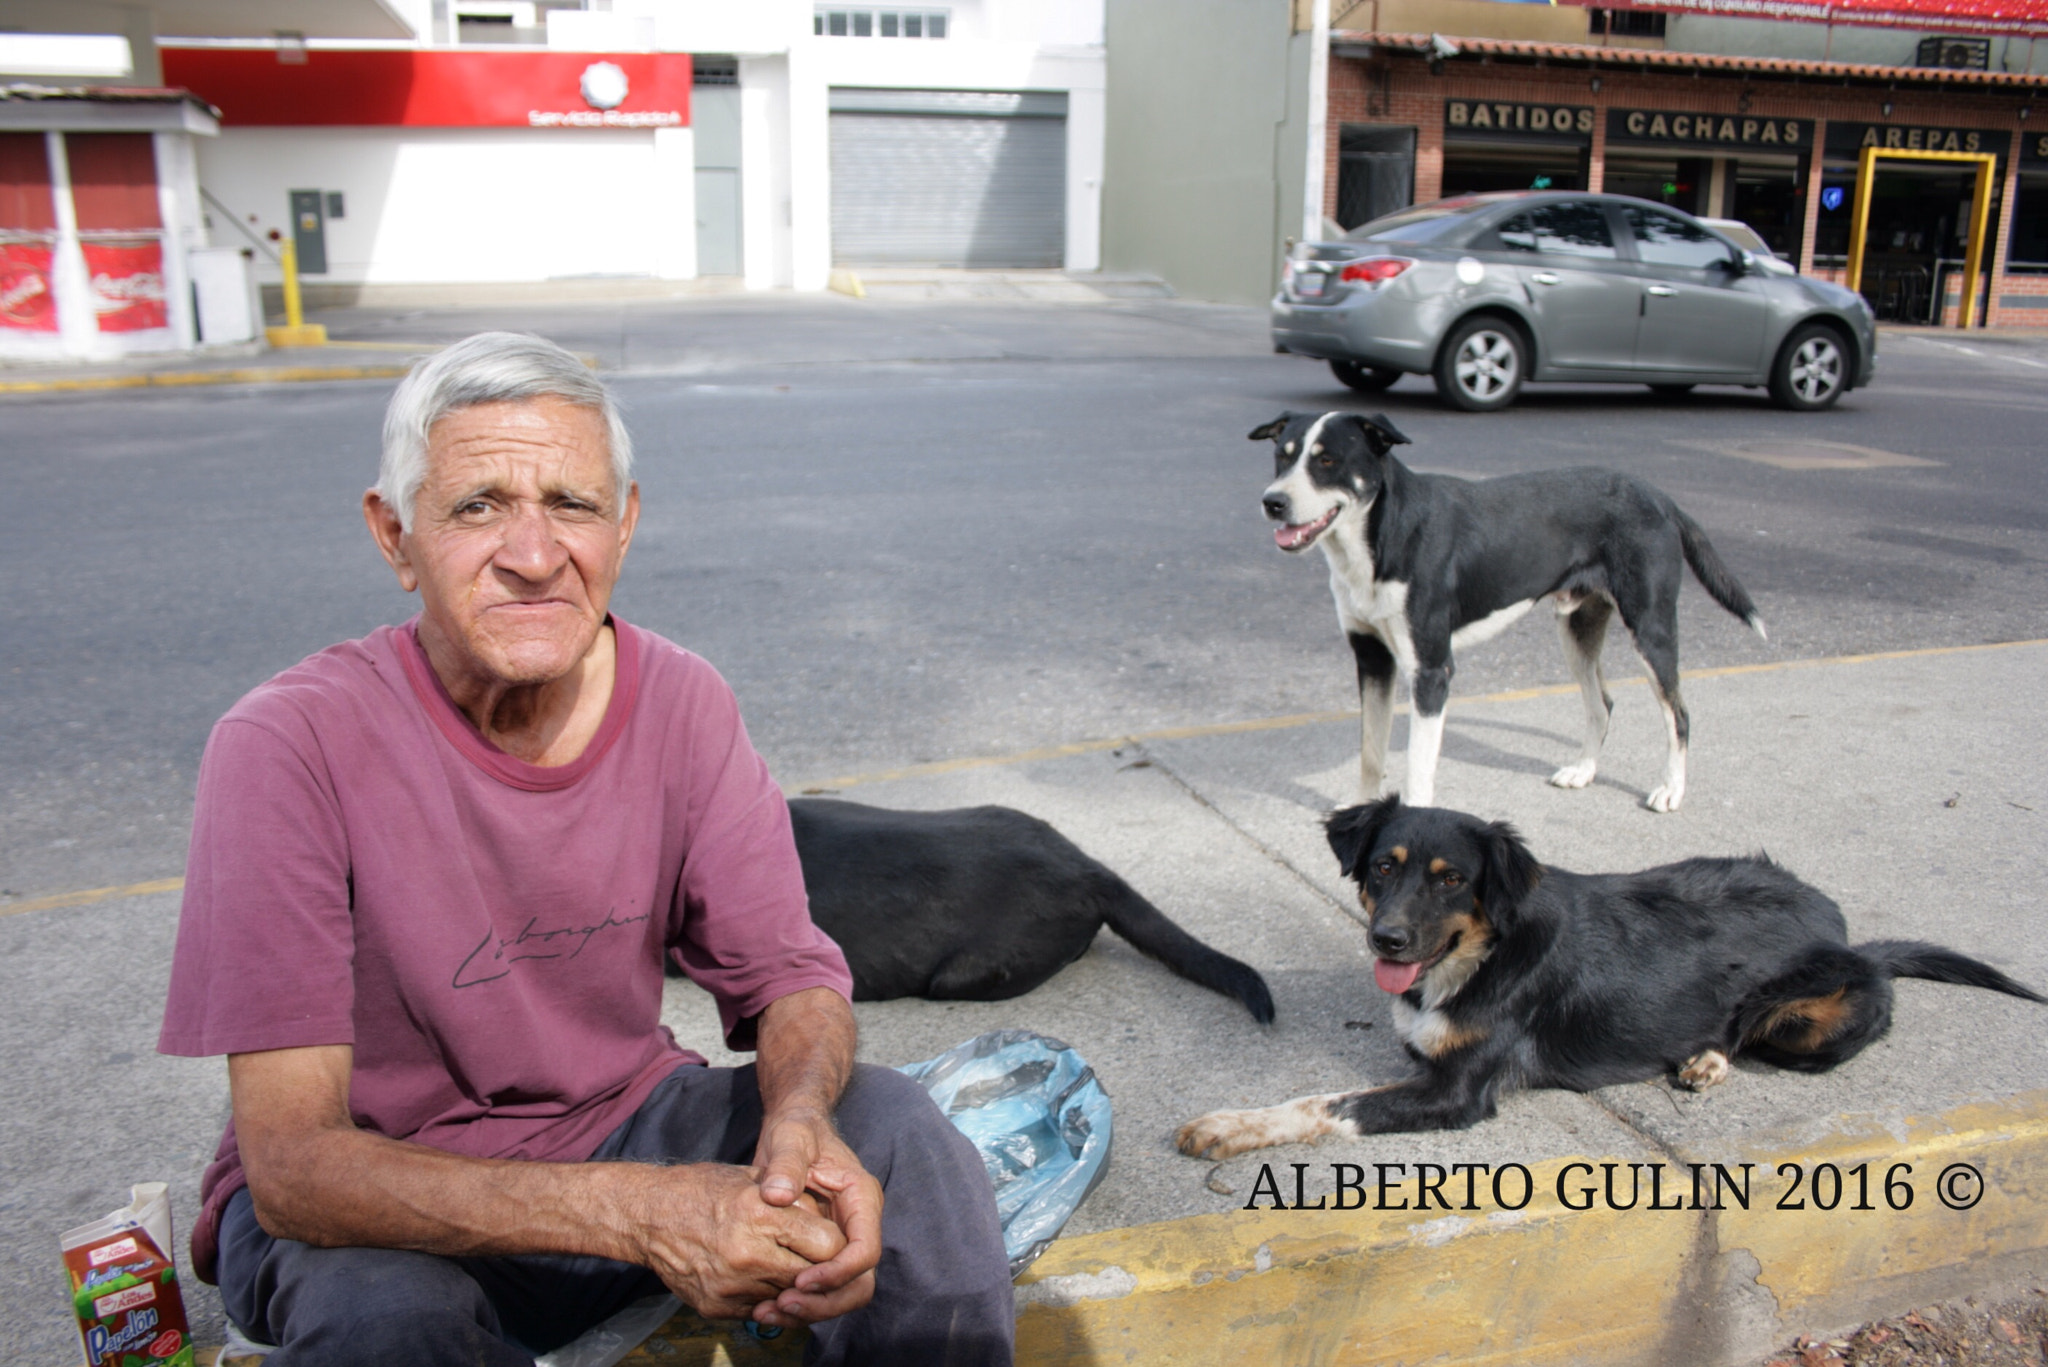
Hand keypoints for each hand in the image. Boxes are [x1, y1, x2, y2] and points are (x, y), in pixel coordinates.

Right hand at [622, 1162, 847, 1320]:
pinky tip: (760, 1277)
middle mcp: (748, 1254)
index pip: (827, 1244)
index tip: (829, 1238)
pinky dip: (767, 1297)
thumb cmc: (702, 1189)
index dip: (836, 1243)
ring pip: (789, 1297)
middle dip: (820, 1269)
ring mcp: (731, 1285)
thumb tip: (830, 1219)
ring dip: (794, 1285)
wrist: (647, 1217)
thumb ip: (793, 1199)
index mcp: (760, 1214)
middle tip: (816, 1258)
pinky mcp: (717, 1306)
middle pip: (812, 1277)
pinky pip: (760, 1310)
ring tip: (788, 1265)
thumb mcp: (752, 1178)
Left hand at [750, 1109, 883, 1326]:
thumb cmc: (796, 1129)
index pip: (865, 1250)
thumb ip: (786, 1164)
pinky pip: (821, 1288)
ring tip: (769, 1312)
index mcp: (861, 1198)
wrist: (792, 1128)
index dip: (837, 1273)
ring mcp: (841, 1240)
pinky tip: (766, 1306)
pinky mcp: (822, 1251)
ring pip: (842, 1292)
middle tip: (783, 1305)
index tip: (800, 1281)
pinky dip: (799, 1302)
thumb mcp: (790, 1137)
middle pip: (859, 1282)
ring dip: (811, 1309)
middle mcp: (858, 1224)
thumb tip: (778, 1196)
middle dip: (825, 1301)